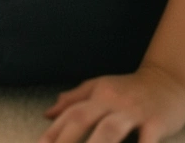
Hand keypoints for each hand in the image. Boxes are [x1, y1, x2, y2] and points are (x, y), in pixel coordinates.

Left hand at [41, 65, 184, 142]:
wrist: (170, 80)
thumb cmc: (130, 89)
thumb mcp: (100, 87)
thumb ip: (74, 100)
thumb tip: (47, 114)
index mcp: (98, 95)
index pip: (70, 114)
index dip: (53, 131)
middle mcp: (113, 102)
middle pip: (82, 119)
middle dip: (65, 140)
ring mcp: (135, 113)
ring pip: (109, 130)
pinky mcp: (157, 123)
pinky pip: (146, 141)